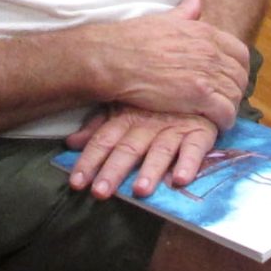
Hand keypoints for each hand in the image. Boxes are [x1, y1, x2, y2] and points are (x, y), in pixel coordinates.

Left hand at [61, 105, 217, 198]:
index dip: (89, 160)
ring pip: (160, 150)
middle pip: (128, 148)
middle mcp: (147, 124)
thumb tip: (71, 143)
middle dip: (113, 170)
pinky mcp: (200, 131)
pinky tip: (180, 179)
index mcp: (126, 117)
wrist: (195, 79)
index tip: (76, 182)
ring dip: (150, 170)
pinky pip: (195, 148)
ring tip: (140, 190)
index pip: (103, 140)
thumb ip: (98, 127)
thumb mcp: (123, 107)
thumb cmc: (154, 101)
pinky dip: (189, 163)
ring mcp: (174, 127)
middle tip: (101, 192)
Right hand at [95, 0, 251, 126]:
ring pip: (235, 94)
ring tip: (218, 114)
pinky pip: (226, 111)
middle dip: (235, 90)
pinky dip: (224, 120)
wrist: (113, 58)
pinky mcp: (199, 95)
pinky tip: (215, 124)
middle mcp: (211, 51)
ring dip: (230, 106)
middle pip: (240, 76)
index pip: (240, 52)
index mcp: (205, 32)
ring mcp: (206, 73)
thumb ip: (185, 12)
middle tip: (224, 101)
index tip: (229, 80)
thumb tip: (196, 0)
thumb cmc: (132, 39)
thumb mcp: (163, 19)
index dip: (238, 69)